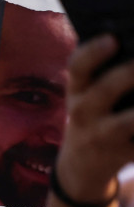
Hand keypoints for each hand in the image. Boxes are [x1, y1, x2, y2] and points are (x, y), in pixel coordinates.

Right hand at [55, 34, 133, 200]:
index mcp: (77, 92)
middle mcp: (84, 114)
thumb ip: (102, 72)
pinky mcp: (122, 154)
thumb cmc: (92, 117)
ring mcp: (103, 136)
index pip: (77, 68)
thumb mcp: (83, 96)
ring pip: (127, 123)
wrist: (80, 167)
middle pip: (103, 91)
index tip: (113, 39)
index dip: (93, 52)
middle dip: (128, 74)